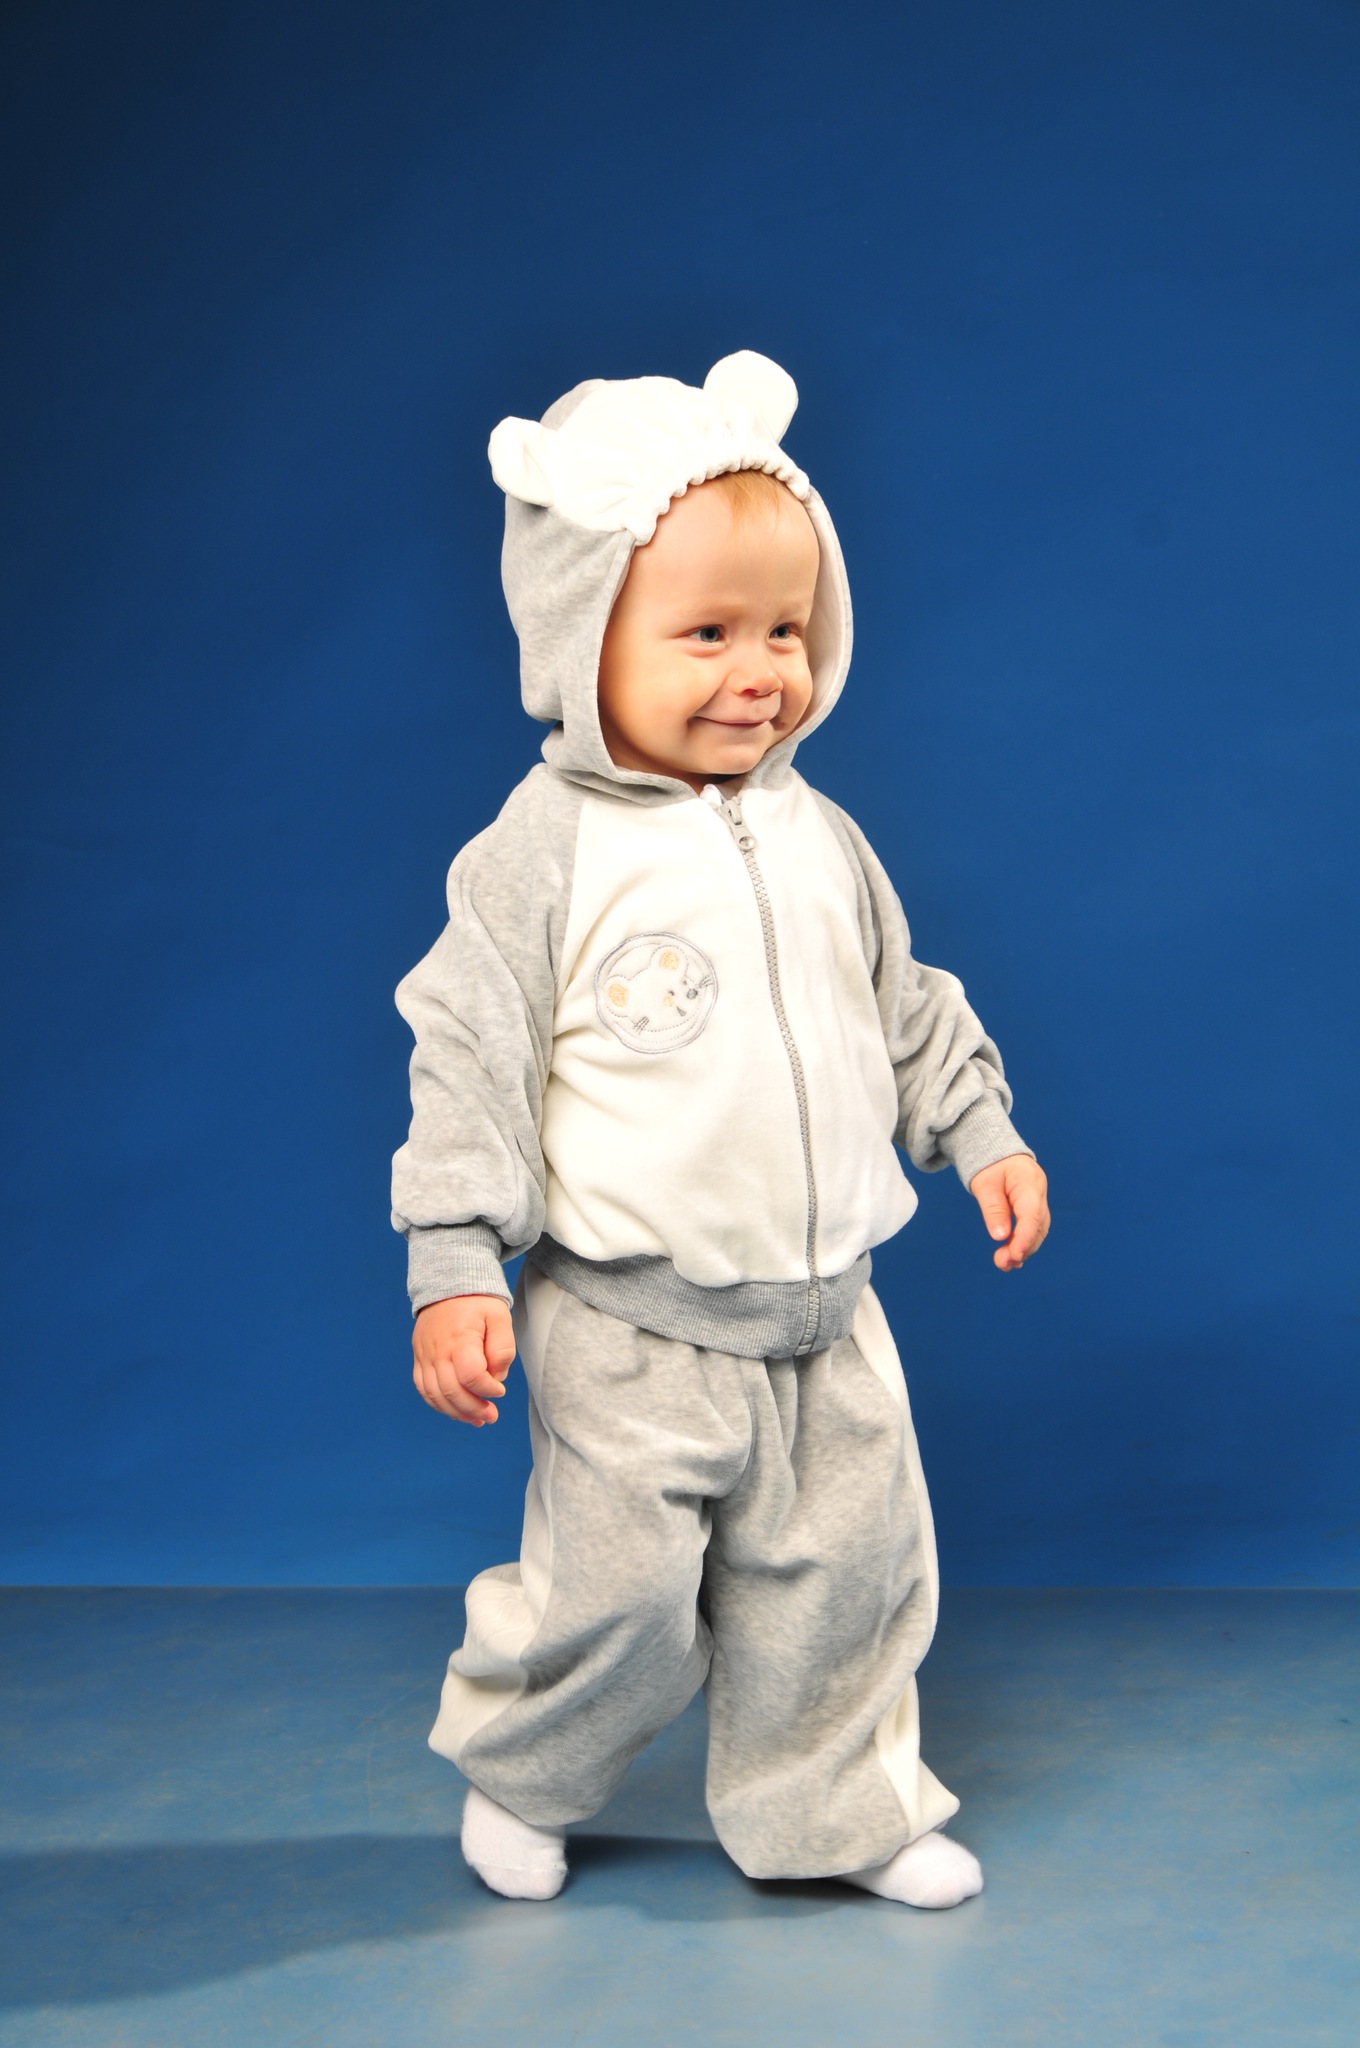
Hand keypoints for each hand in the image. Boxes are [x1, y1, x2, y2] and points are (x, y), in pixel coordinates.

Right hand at [412, 1294, 515, 1425]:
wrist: (447, 1284)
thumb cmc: (477, 1302)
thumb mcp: (499, 1316)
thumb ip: (502, 1348)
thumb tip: (496, 1377)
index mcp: (460, 1339)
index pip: (470, 1375)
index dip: (487, 1389)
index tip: (500, 1390)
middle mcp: (438, 1350)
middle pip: (451, 1391)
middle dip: (474, 1408)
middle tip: (491, 1416)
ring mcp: (425, 1356)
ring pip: (435, 1395)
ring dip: (456, 1413)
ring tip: (477, 1420)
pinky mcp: (419, 1359)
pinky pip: (424, 1389)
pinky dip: (439, 1405)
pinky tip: (456, 1411)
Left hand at [969, 1154, 1049, 1270]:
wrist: (997, 1153)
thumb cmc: (990, 1165)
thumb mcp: (985, 1184)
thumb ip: (993, 1209)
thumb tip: (1000, 1236)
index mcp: (1030, 1182)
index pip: (1032, 1215)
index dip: (1024, 1238)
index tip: (1014, 1256)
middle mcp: (1039, 1194)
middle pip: (1038, 1226)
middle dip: (1023, 1248)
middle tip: (1002, 1263)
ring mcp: (1038, 1202)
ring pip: (1037, 1231)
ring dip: (1023, 1250)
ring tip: (1003, 1264)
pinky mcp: (1033, 1210)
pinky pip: (1032, 1229)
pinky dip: (1023, 1244)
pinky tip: (1011, 1257)